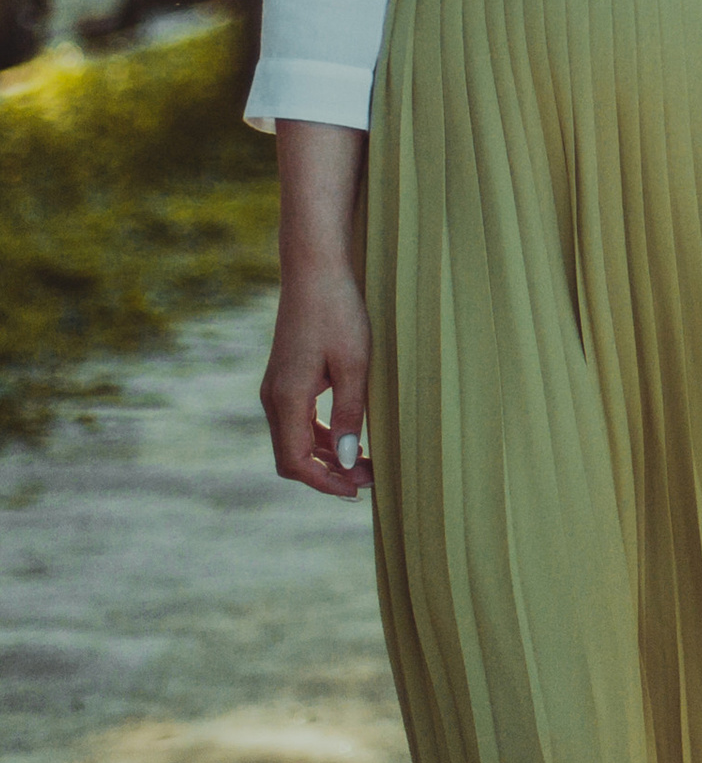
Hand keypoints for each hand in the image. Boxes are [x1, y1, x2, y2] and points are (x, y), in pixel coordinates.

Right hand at [260, 268, 373, 497]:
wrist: (315, 271)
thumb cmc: (339, 312)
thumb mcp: (355, 362)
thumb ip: (350, 412)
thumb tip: (348, 459)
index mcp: (286, 399)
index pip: (295, 462)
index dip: (325, 482)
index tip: (357, 491)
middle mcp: (273, 398)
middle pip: (292, 457)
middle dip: (328, 474)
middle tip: (368, 481)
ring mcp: (275, 388)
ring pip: (294, 441)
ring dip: (325, 456)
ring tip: (363, 464)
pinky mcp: (284, 378)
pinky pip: (297, 421)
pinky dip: (319, 436)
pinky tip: (348, 436)